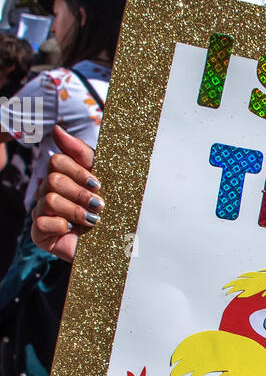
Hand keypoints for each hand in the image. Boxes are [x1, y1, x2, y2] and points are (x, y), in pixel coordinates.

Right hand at [30, 126, 99, 262]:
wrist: (115, 246)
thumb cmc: (110, 211)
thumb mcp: (102, 178)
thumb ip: (81, 153)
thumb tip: (57, 129)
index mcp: (62, 176)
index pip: (58, 161)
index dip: (78, 171)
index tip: (98, 184)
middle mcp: (48, 192)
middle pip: (53, 179)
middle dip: (80, 193)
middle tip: (98, 205)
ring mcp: (41, 212)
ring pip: (48, 199)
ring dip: (76, 210)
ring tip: (93, 220)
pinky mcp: (39, 234)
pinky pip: (42, 222)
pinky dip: (62, 225)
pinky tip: (74, 230)